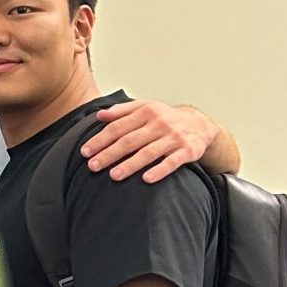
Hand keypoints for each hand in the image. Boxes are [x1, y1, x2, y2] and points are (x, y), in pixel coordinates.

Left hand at [80, 101, 209, 185]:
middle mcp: (159, 124)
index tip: (85, 151)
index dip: (100, 140)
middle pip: (130, 140)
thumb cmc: (166, 118)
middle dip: (109, 154)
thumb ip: (121, 111)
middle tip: (92, 166)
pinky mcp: (187, 151)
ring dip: (130, 165)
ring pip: (148, 152)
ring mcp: (174, 138)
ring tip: (113, 175)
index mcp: (146, 112)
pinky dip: (159, 170)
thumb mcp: (146, 107)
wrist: (200, 124)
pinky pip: (172, 162)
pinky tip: (146, 179)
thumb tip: (99, 116)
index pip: (118, 127)